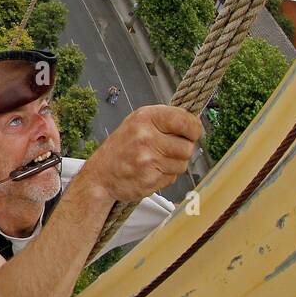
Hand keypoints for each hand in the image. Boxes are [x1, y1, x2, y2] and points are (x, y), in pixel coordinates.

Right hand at [80, 105, 201, 202]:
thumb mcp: (138, 123)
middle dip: (182, 150)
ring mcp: (148, 159)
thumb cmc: (122, 148)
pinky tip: (150, 172)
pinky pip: (173, 178)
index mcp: (144, 118)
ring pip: (183, 164)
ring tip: (156, 162)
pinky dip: (165, 176)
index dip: (194, 129)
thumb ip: (165, 121)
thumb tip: (195, 126)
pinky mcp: (150, 178)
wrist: (100, 175)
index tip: (192, 133)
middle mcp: (146, 137)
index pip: (185, 121)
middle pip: (188, 146)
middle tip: (167, 150)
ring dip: (174, 165)